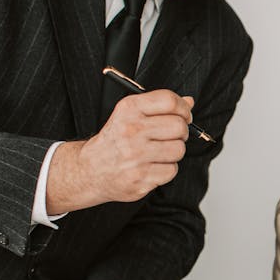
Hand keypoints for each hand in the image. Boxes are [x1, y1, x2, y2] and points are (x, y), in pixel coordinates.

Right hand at [47, 90, 193, 213]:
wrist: (90, 170)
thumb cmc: (115, 140)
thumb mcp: (130, 114)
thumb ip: (159, 106)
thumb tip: (189, 101)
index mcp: (129, 109)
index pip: (169, 101)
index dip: (184, 109)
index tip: (185, 115)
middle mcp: (131, 131)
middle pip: (179, 127)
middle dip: (181, 132)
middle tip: (171, 136)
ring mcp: (135, 156)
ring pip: (178, 150)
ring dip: (173, 152)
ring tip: (158, 152)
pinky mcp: (139, 178)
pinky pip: (171, 171)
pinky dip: (166, 169)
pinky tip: (152, 166)